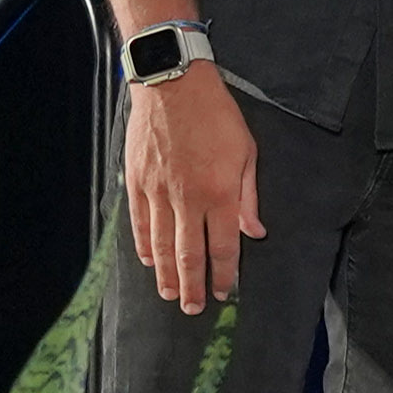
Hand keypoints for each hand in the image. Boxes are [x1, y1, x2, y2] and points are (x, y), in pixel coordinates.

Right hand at [123, 72, 263, 314]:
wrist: (172, 84)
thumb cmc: (216, 115)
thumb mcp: (246, 152)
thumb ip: (249, 197)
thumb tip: (255, 232)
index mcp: (220, 194)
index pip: (223, 247)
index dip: (224, 274)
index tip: (224, 291)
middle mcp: (187, 200)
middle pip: (189, 255)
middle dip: (192, 286)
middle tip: (193, 309)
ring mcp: (158, 193)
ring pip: (162, 245)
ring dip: (166, 275)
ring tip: (169, 295)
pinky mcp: (137, 182)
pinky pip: (140, 224)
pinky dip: (144, 246)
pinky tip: (149, 261)